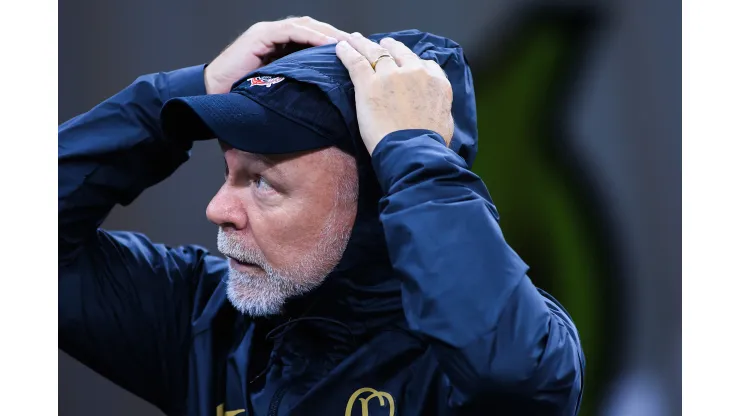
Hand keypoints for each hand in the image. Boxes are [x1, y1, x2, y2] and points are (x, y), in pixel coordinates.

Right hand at [205, 17, 350, 93]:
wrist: (214, 93)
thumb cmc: (244, 94)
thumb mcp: (279, 87)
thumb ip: (297, 81)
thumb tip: (322, 93)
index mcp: (281, 44)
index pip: (314, 37)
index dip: (335, 42)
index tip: (356, 53)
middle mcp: (276, 33)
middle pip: (314, 28)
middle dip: (337, 35)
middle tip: (360, 46)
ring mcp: (268, 32)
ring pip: (306, 26)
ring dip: (329, 34)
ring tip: (348, 44)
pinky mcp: (262, 35)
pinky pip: (293, 31)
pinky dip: (312, 37)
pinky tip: (329, 45)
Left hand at [335, 33, 453, 154]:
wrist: (413, 151)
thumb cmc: (430, 144)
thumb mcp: (445, 120)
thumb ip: (438, 105)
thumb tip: (433, 106)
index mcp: (436, 82)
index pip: (424, 64)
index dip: (412, 61)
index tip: (404, 62)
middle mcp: (415, 72)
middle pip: (399, 53)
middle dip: (389, 47)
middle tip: (382, 44)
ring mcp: (391, 76)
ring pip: (376, 52)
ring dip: (364, 44)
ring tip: (356, 39)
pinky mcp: (369, 84)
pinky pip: (356, 62)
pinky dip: (347, 52)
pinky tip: (341, 47)